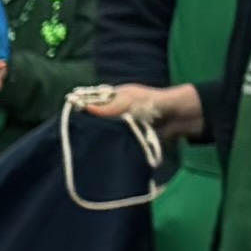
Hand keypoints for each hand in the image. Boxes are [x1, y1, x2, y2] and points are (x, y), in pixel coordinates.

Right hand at [67, 82, 201, 141]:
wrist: (180, 119)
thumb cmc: (154, 104)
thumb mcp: (129, 101)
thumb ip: (108, 107)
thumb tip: (84, 108)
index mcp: (115, 97)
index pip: (93, 102)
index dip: (82, 109)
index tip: (70, 120)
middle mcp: (117, 110)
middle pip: (97, 119)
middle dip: (90, 127)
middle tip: (76, 138)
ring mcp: (124, 125)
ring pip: (107, 132)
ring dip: (101, 139)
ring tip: (85, 148)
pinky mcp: (131, 139)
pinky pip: (118, 143)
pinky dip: (112, 147)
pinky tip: (101, 153)